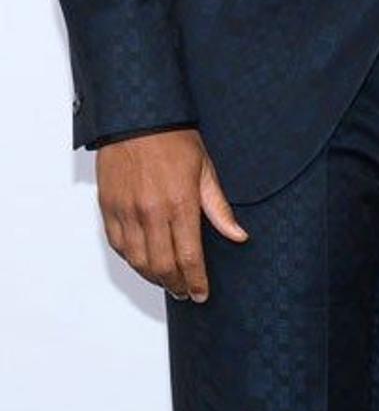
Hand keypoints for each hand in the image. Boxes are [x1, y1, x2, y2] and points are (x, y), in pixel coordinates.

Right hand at [96, 129, 247, 301]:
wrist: (138, 117)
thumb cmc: (174, 139)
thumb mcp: (205, 169)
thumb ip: (218, 208)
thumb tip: (238, 235)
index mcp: (180, 203)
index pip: (188, 256)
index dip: (195, 280)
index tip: (201, 294)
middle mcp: (151, 212)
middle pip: (162, 266)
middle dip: (176, 285)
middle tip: (185, 292)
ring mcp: (127, 211)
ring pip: (138, 261)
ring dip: (153, 277)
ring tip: (167, 281)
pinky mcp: (109, 208)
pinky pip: (118, 245)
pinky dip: (132, 260)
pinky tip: (143, 262)